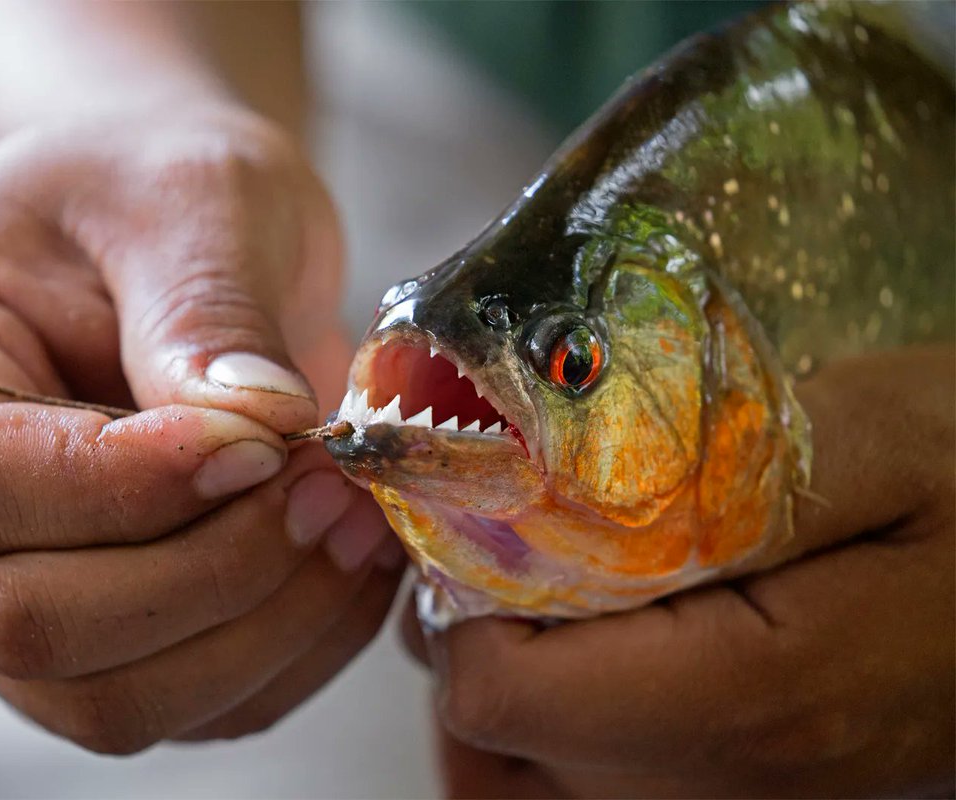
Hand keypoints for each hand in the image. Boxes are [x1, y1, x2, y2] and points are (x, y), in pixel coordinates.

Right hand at [0, 102, 403, 753]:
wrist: (151, 231)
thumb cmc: (146, 190)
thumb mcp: (186, 196)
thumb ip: (203, 310)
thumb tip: (255, 429)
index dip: (134, 486)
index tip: (268, 435)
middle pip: (34, 625)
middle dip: (218, 575)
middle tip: (331, 488)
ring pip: (112, 700)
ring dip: (264, 631)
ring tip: (355, 525)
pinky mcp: (91, 636)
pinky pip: (185, 705)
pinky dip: (288, 656)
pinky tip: (345, 569)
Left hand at [404, 347, 954, 796]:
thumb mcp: (881, 440)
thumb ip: (706, 474)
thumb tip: (536, 496)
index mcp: (748, 697)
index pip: (496, 688)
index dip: (467, 589)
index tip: (501, 509)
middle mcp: (723, 786)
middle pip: (492, 735)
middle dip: (476, 622)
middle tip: (526, 529)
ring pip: (520, 774)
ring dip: (504, 673)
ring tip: (553, 578)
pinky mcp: (742, 798)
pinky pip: (578, 786)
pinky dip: (550, 717)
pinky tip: (591, 640)